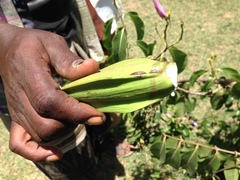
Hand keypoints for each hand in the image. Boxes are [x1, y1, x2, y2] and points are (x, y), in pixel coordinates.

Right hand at [0, 22, 105, 161]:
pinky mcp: (16, 119)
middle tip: (90, 111)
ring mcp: (17, 112)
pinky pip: (21, 144)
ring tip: (77, 118)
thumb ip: (69, 60)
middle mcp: (20, 99)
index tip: (98, 114)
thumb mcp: (52, 43)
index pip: (51, 103)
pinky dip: (38, 153)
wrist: (7, 52)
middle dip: (74, 122)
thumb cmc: (33, 46)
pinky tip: (56, 153)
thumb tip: (93, 68)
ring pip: (41, 136)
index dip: (76, 112)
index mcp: (30, 77)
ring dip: (64, 132)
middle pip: (47, 125)